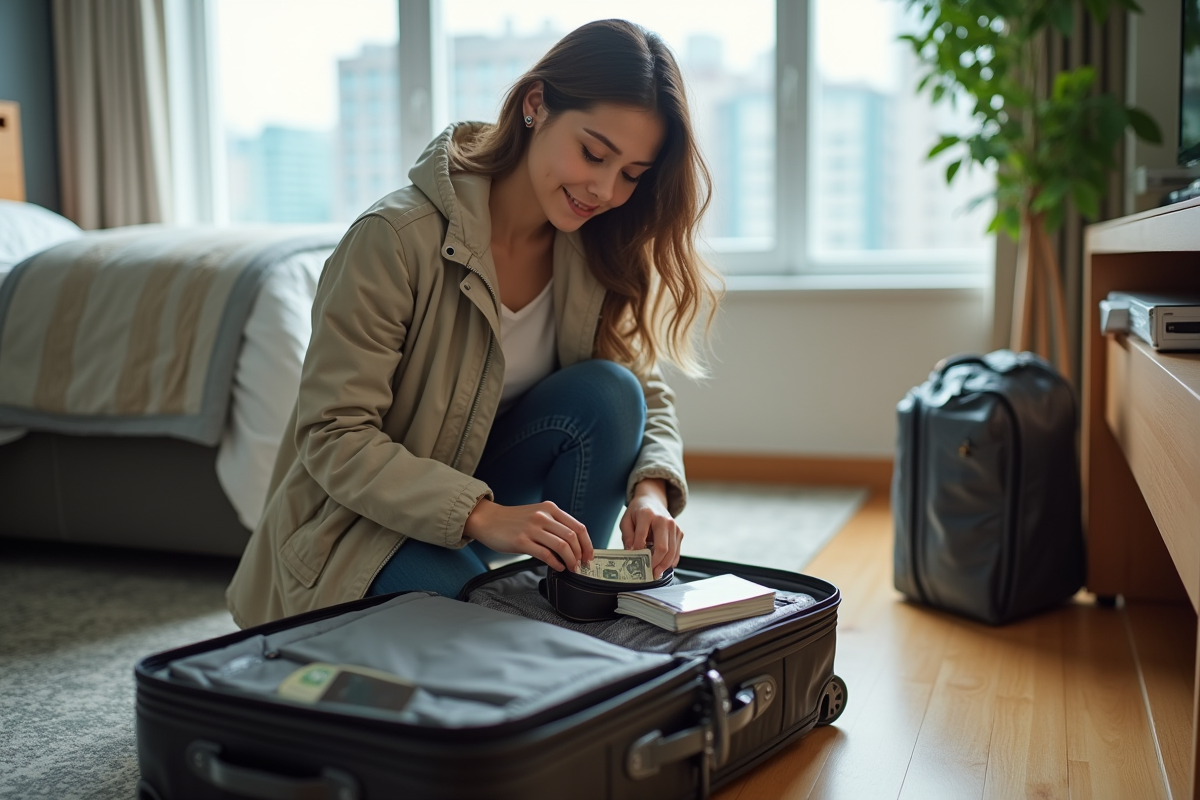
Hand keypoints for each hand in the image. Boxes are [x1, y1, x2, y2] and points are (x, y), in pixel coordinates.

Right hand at [464, 499, 592, 571]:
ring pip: (562, 546)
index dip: (587, 544)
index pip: (578, 527)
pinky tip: (558, 567)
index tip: (589, 556)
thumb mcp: (537, 515)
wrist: (487, 519)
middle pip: (573, 537)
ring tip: (572, 568)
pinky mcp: (522, 541)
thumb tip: (573, 545)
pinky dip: (556, 563)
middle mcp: (543, 516)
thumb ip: (554, 525)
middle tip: (582, 565)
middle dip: (581, 554)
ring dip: (571, 560)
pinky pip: (546, 554)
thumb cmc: (512, 521)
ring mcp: (532, 528)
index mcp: (550, 509)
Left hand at [620, 479, 682, 578]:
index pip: (642, 537)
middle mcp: (664, 520)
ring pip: (672, 552)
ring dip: (665, 565)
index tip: (634, 562)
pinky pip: (677, 551)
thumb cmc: (637, 512)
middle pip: (663, 548)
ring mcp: (674, 526)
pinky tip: (663, 567)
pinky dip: (671, 561)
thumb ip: (627, 536)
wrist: (652, 500)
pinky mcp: (679, 532)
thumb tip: (631, 553)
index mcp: (647, 514)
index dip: (638, 552)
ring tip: (656, 574)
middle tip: (650, 574)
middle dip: (656, 563)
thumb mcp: (626, 521)